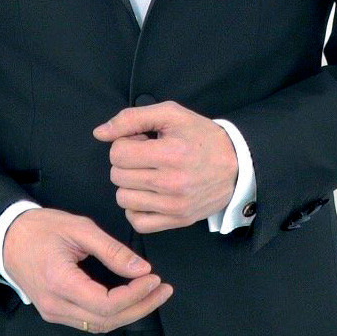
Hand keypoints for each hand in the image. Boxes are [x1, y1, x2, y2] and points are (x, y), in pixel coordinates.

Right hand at [2, 208, 173, 332]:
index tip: (154, 278)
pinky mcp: (55, 311)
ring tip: (152, 293)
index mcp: (60, 282)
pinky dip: (113, 313)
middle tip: (163, 289)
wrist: (7, 236)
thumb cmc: (41, 227)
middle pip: (106, 321)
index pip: (105, 304)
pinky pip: (88, 321)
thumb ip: (111, 249)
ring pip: (98, 326)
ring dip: (129, 312)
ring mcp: (53, 312)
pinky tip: (129, 298)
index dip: (134, 295)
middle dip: (140, 307)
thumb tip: (141, 268)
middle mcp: (55, 305)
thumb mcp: (79, 228)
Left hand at [92, 100, 237, 232]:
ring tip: (149, 173)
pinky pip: (137, 221)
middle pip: (118, 175)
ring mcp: (174, 206)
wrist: (236, 164)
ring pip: (123, 198)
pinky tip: (148, 193)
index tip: (141, 141)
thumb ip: (132, 118)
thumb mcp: (170, 114)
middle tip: (146, 156)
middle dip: (126, 162)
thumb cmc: (201, 136)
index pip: (118, 153)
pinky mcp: (177, 221)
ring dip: (130, 184)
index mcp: (170, 153)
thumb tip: (100, 133)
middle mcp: (172, 183)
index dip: (125, 142)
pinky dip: (136, 208)